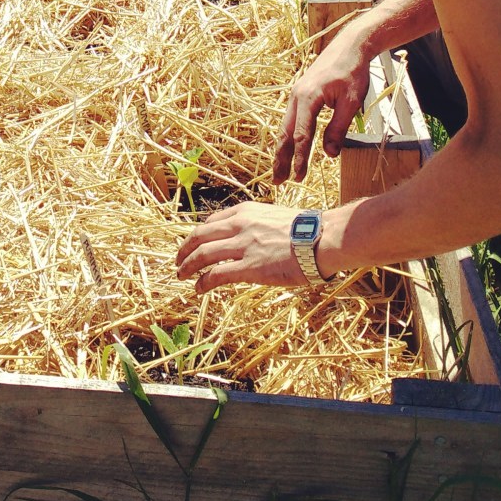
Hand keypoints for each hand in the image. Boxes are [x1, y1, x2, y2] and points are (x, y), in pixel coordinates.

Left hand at [175, 202, 307, 292]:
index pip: (212, 221)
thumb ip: (256, 224)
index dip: (198, 234)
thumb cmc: (305, 230)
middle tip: (178, 260)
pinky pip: (216, 274)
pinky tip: (198, 288)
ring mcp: (243, 246)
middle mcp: (239, 225)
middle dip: (185, 249)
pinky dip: (203, 282)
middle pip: (200, 235)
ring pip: (203, 254)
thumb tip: (250, 238)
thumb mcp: (273, 216)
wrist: (321, 238)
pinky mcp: (249, 267)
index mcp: (246, 212)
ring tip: (182, 275)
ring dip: (188, 265)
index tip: (193, 244)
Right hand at [272, 22, 371, 184]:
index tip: (299, 177)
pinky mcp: (300, 94)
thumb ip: (338, 128)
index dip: (299, 158)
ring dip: (281, 149)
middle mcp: (296, 96)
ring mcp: (296, 94)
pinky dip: (286, 136)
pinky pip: (290, 119)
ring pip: (284, 126)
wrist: (350, 45)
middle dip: (281, 158)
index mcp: (307, 97)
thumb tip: (329, 154)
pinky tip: (287, 148)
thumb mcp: (350, 102)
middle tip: (277, 181)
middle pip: (285, 132)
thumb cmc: (352, 72)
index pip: (301, 135)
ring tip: (279, 170)